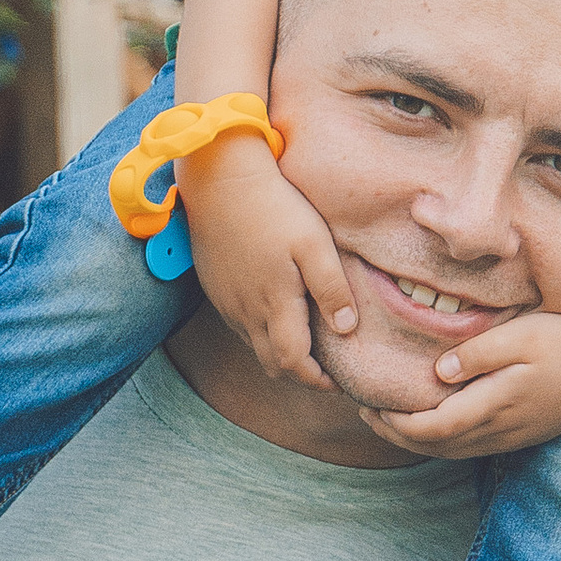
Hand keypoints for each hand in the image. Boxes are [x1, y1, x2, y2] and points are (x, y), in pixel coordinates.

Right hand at [181, 138, 357, 389]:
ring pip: (253, 345)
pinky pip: (238, 324)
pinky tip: (275, 314)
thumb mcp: (314, 244)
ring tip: (305, 344)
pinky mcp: (215, 286)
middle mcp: (245, 311)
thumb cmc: (275, 207)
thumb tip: (346, 330)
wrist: (219, 178)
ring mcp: (226, 300)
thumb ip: (331, 289)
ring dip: (278, 353)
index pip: (293, 364)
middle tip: (324, 370)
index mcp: (273, 304)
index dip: (316, 380)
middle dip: (298, 374)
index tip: (336, 382)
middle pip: (271, 363)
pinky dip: (259, 333)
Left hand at [359, 308, 560, 457]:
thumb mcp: (524, 335)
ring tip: (387, 418)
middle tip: (364, 411)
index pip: (431, 427)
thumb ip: (478, 353)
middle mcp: (499, 430)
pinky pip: (468, 447)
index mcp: (495, 405)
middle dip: (395, 433)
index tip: (367, 401)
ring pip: (450, 451)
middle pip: (434, 445)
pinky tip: (429, 421)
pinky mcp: (518, 435)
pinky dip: (439, 439)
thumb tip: (438, 371)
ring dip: (414, 439)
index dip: (394, 421)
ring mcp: (509, 437)